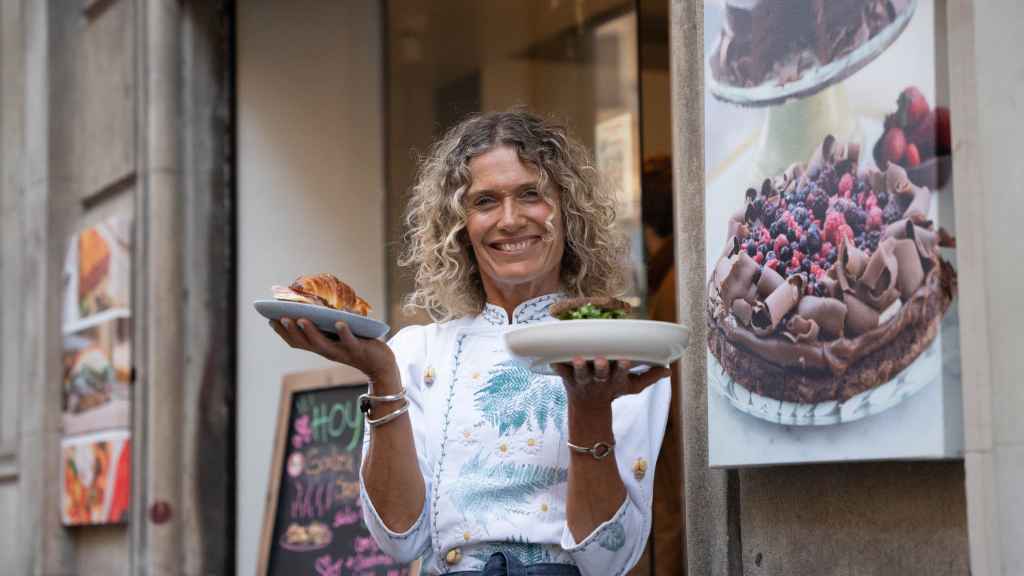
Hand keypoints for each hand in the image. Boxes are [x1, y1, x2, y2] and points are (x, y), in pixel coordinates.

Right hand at [270, 317, 397, 381]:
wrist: (380, 363)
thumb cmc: (358, 344)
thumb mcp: (338, 334)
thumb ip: (327, 324)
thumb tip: (313, 302)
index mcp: (321, 346)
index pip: (297, 342)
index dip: (283, 332)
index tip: (269, 320)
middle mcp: (328, 351)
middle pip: (305, 343)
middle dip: (291, 331)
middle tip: (280, 317)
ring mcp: (342, 351)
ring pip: (322, 344)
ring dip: (311, 332)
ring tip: (301, 319)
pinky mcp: (358, 349)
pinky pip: (350, 340)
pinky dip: (344, 332)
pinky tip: (339, 322)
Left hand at [553, 357, 669, 412]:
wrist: (589, 409)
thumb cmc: (613, 390)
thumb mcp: (632, 387)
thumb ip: (650, 377)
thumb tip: (669, 370)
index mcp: (615, 381)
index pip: (621, 374)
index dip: (623, 369)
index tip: (626, 361)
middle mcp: (599, 382)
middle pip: (601, 375)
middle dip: (601, 368)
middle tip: (601, 359)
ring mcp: (583, 381)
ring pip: (580, 374)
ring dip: (579, 368)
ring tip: (577, 359)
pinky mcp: (568, 379)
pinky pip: (561, 373)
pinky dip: (557, 367)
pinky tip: (552, 360)